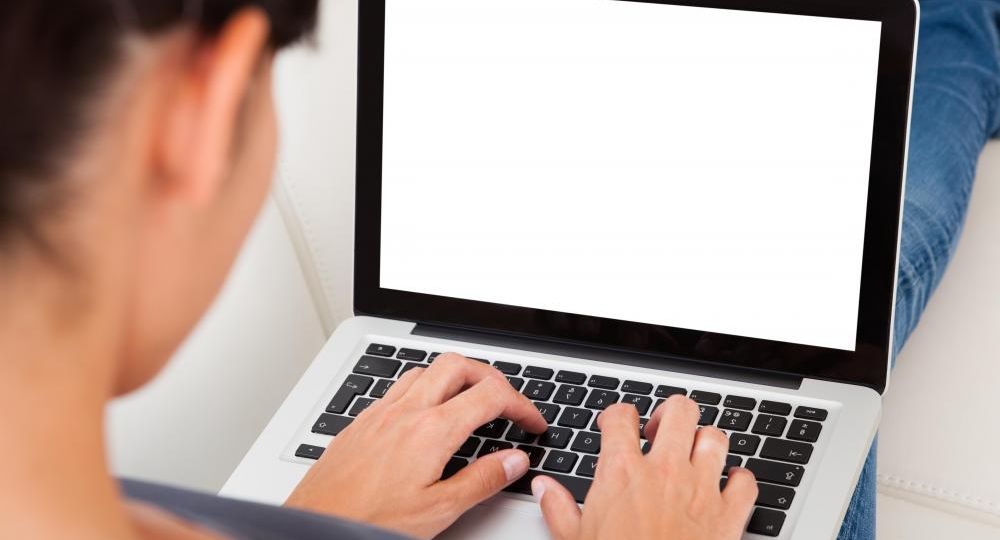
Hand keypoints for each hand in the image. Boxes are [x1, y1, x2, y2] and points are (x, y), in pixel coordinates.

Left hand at [285, 354, 547, 538]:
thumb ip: (482, 480)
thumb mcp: (438, 510)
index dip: (521, 405)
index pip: (490, 396)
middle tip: (507, 403)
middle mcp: (406, 412)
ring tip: (471, 401)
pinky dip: (424, 388)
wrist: (315, 524)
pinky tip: (425, 414)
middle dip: (491, 377)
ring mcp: (380, 412)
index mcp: (431, 431)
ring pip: (426, 370)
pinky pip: (399, 387)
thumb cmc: (369, 521)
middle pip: (459, 365)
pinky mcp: (361, 421)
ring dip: (456, 377)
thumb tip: (515, 460)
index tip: (532, 423)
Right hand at [533, 396, 757, 539]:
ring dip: (705, 441)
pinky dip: (739, 480)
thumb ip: (558, 507)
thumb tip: (544, 488)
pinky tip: (726, 486)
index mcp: (622, 471)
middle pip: (680, 410)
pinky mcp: (729, 514)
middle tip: (661, 430)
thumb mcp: (575, 538)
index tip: (617, 424)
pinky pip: (746, 481)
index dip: (617, 415)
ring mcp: (701, 488)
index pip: (621, 415)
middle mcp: (665, 470)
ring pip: (716, 438)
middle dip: (671, 413)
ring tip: (694, 453)